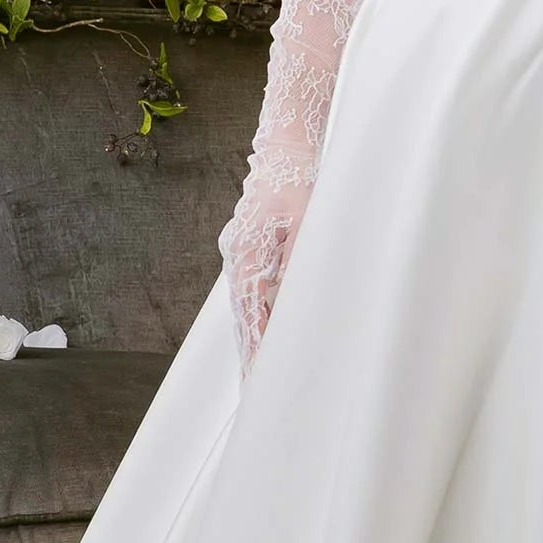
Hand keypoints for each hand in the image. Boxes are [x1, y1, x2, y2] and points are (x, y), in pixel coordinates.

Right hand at [218, 196, 300, 378]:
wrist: (284, 153)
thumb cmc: (297, 184)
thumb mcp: (305, 223)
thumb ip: (298, 260)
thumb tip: (296, 296)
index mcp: (247, 252)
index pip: (250, 309)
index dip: (256, 342)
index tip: (259, 372)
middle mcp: (237, 257)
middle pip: (242, 314)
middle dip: (249, 352)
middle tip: (252, 389)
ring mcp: (239, 255)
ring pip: (244, 306)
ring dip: (250, 338)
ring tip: (254, 375)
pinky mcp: (248, 253)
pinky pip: (248, 293)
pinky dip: (254, 318)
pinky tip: (259, 338)